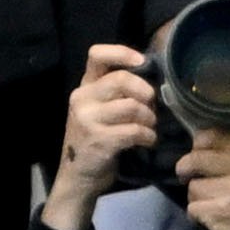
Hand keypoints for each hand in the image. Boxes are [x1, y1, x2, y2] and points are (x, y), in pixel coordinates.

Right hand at [44, 45, 161, 226]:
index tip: (142, 61)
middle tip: (152, 105)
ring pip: (132, 106)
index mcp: (84, 86)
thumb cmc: (94, 138)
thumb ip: (114, 92)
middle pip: (122, 80)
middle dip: (145, 92)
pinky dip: (148, 136)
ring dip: (149, 118)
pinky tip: (148, 140)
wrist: (78, 176)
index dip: (122, 52)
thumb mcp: (96, 109)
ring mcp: (88, 120)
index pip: (97, 55)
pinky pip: (134, 131)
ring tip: (150, 127)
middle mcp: (82, 99)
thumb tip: (150, 79)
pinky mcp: (99, 141)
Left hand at [179, 122, 229, 229]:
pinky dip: (196, 216)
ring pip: (192, 185)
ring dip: (196, 198)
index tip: (201, 159)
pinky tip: (211, 219)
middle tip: (192, 180)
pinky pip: (192, 207)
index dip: (198, 147)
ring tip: (213, 205)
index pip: (210, 135)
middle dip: (188, 170)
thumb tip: (196, 140)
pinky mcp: (221, 210)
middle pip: (195, 158)